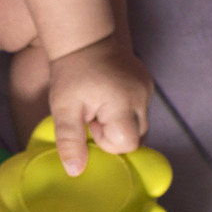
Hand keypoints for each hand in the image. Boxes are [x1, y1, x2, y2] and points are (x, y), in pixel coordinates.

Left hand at [48, 37, 153, 175]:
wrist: (84, 39)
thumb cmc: (70, 74)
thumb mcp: (64, 108)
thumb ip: (70, 140)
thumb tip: (76, 172)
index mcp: (124, 102)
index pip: (127, 144)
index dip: (107, 141)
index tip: (91, 123)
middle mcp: (142, 97)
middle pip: (138, 138)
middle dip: (114, 135)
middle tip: (94, 116)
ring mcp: (148, 89)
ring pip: (140, 126)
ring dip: (120, 124)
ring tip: (100, 106)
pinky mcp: (147, 84)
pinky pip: (140, 111)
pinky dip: (125, 112)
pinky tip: (109, 98)